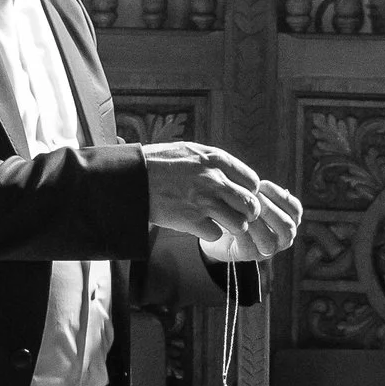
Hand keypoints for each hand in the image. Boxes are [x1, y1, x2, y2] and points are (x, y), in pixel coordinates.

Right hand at [141, 142, 296, 253]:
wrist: (131, 177)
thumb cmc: (158, 163)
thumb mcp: (190, 150)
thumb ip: (213, 162)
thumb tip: (231, 174)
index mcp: (216, 160)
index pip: (252, 182)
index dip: (248, 192)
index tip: (238, 196)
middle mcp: (214, 180)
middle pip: (250, 205)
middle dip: (246, 213)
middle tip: (236, 215)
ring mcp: (204, 201)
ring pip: (239, 224)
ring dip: (230, 226)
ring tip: (218, 222)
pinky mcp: (191, 220)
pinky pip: (215, 235)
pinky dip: (209, 233)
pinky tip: (199, 226)